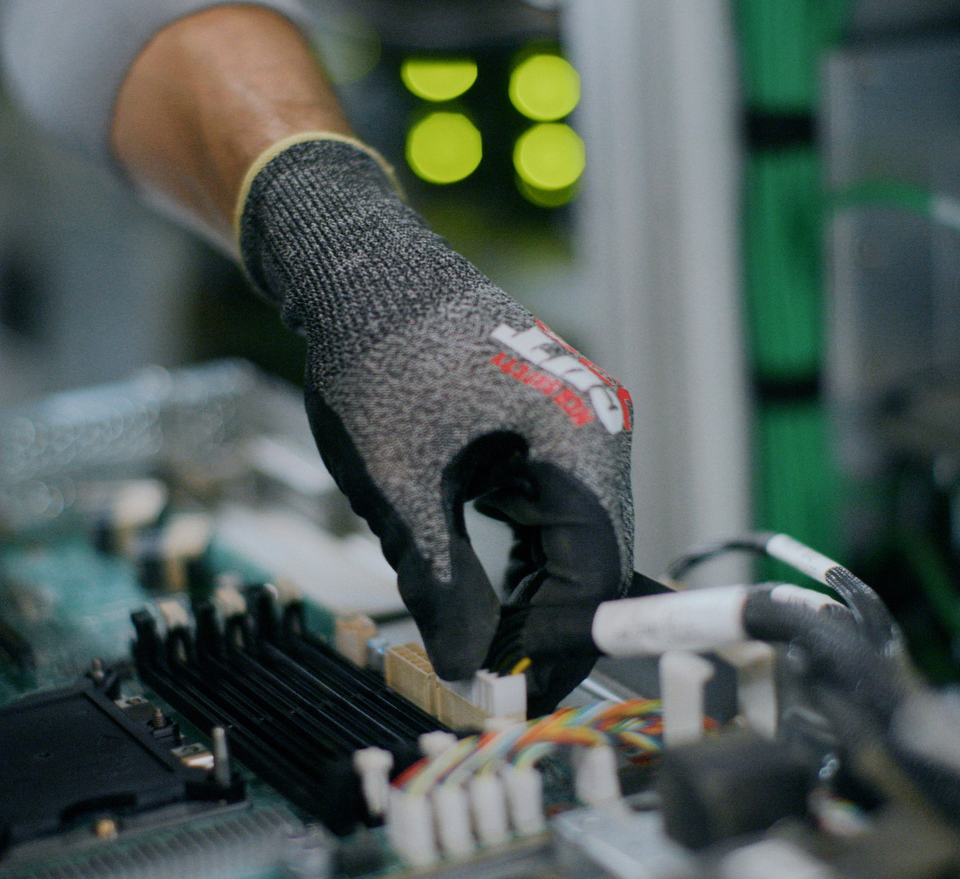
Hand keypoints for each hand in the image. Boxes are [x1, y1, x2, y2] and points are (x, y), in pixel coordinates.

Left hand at [239, 137, 633, 711]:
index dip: (553, 644)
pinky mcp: (552, 422)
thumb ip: (441, 582)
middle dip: (546, 625)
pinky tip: (484, 586)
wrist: (360, 268)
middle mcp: (599, 427)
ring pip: (577, 537)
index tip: (508, 691)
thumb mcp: (402, 488)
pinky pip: (556, 507)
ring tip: (478, 639)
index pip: (594, 571)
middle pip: (597, 557)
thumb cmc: (377, 360)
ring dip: (534, 593)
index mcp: (579, 438)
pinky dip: (525, 553)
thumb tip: (466, 665)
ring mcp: (581, 421)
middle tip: (491, 677)